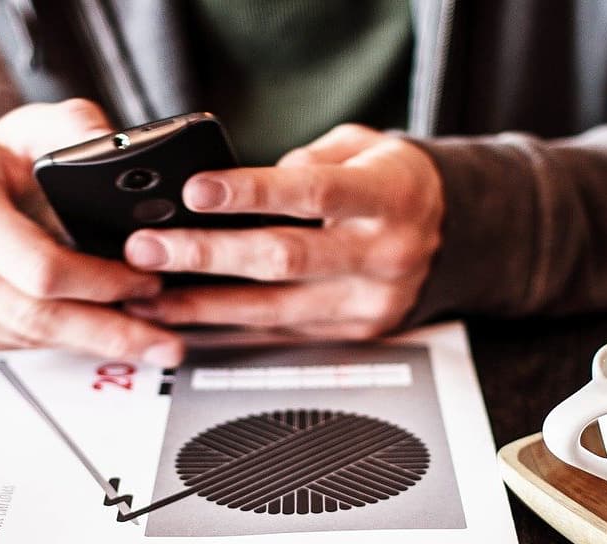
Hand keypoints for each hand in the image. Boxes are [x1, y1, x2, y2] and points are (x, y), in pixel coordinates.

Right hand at [0, 99, 182, 364]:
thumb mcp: (29, 128)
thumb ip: (77, 129)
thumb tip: (119, 150)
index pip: (40, 267)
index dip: (102, 282)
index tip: (147, 283)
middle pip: (37, 317)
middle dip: (110, 332)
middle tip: (164, 343)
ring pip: (27, 338)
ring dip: (88, 340)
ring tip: (140, 336)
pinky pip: (9, 347)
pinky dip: (55, 342)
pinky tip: (88, 333)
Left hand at [123, 124, 442, 339]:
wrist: (457, 235)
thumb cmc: (396, 184)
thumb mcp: (365, 147)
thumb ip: (310, 159)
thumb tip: (244, 183)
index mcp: (389, 197)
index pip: (313, 193)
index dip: (251, 193)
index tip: (195, 191)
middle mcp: (383, 254)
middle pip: (285, 260)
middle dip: (207, 255)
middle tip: (149, 249)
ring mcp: (368, 302)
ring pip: (274, 310)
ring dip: (203, 305)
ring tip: (149, 295)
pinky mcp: (353, 332)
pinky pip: (281, 333)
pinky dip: (230, 327)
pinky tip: (188, 319)